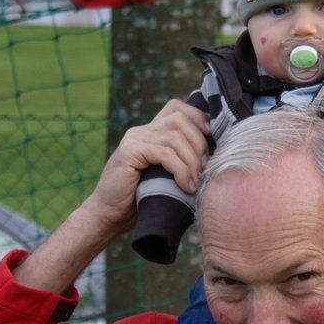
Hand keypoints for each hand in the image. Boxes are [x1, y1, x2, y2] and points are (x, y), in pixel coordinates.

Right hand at [88, 100, 210, 232]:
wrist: (108, 216)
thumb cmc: (141, 200)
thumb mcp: (166, 176)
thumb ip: (181, 161)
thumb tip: (214, 158)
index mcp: (150, 132)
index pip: (178, 108)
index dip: (199, 119)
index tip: (213, 141)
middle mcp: (141, 130)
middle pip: (180, 119)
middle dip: (199, 143)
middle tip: (205, 169)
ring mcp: (134, 139)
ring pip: (175, 137)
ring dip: (192, 161)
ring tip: (196, 182)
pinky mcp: (129, 152)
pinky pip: (164, 153)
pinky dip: (180, 170)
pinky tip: (186, 186)